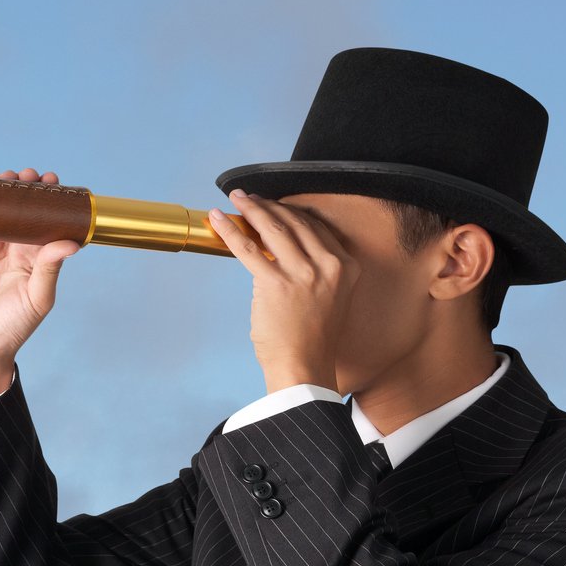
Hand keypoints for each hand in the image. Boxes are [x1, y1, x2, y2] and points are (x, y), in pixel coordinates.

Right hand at [0, 167, 81, 398]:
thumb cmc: (12, 328)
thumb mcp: (38, 298)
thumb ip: (50, 269)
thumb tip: (71, 242)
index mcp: (32, 256)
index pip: (43, 220)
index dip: (49, 200)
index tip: (55, 183)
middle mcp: (9, 247)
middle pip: (18, 208)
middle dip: (26, 189)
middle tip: (33, 177)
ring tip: (9, 177)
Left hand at [206, 189, 354, 391]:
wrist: (304, 367)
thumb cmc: (312, 337)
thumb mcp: (330, 296)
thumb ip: (316, 269)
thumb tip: (278, 245)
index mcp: (347, 267)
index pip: (315, 226)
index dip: (290, 210)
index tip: (274, 204)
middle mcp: (329, 266)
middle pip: (294, 222)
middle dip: (268, 205)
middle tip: (250, 198)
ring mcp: (303, 273)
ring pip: (272, 228)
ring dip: (250, 209)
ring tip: (236, 200)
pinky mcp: (274, 283)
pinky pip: (246, 248)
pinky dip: (229, 230)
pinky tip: (218, 218)